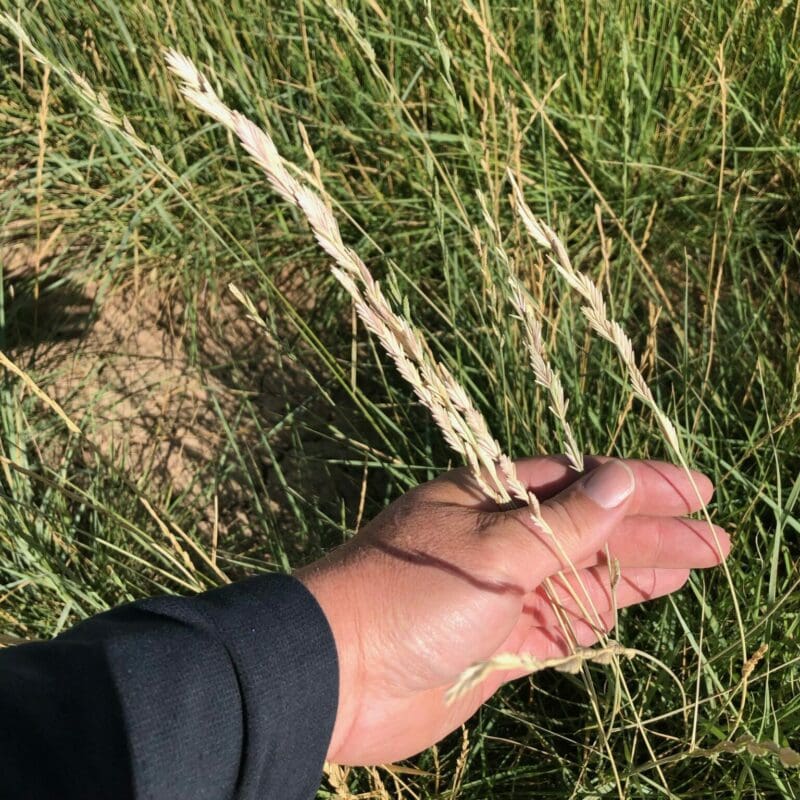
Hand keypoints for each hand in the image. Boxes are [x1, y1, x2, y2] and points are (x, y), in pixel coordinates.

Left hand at [296, 456, 729, 765]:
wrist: (341, 671)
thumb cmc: (412, 591)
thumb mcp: (495, 549)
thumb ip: (565, 522)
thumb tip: (622, 477)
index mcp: (493, 496)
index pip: (581, 482)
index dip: (641, 484)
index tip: (696, 490)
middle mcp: (501, 537)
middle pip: (591, 529)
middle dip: (651, 532)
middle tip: (715, 539)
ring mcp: (502, 589)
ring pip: (582, 575)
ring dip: (634, 571)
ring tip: (690, 566)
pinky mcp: (500, 637)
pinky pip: (561, 620)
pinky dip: (596, 613)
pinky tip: (628, 605)